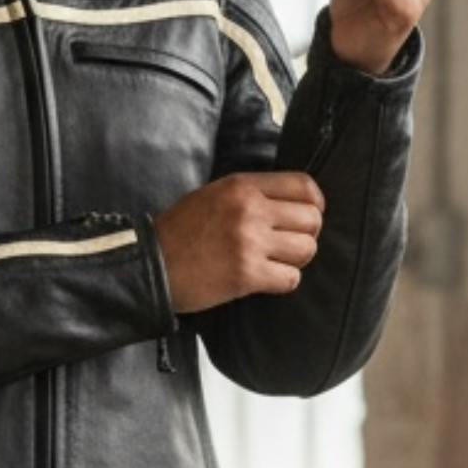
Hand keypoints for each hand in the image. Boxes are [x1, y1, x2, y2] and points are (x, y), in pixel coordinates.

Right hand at [153, 171, 323, 312]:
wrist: (152, 264)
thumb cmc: (180, 231)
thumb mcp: (214, 194)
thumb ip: (251, 194)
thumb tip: (292, 203)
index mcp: (242, 186)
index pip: (304, 186)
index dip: (315, 203)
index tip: (308, 216)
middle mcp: (250, 210)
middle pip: (311, 219)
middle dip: (306, 234)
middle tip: (288, 244)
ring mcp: (249, 243)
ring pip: (306, 249)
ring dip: (296, 259)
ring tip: (277, 261)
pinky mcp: (247, 275)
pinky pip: (290, 278)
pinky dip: (283, 281)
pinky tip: (266, 279)